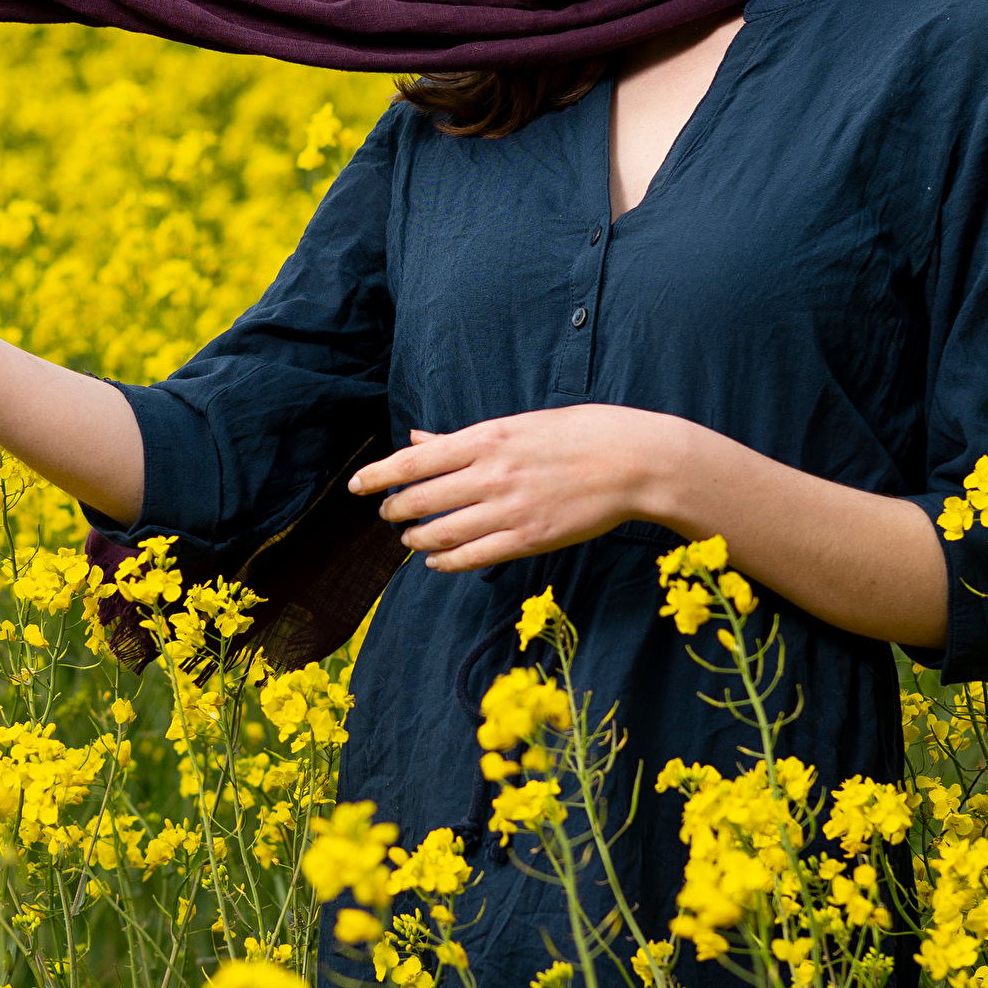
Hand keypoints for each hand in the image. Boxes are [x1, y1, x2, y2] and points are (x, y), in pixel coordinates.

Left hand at [345, 406, 688, 573]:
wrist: (631, 461)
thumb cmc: (576, 434)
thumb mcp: (516, 425)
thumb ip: (463, 439)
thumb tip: (419, 439)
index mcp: (487, 439)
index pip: (414, 460)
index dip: (378, 475)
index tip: (356, 485)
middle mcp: (491, 474)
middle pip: (422, 500)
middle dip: (395, 511)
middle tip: (386, 514)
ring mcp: (509, 509)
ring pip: (442, 533)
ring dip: (417, 539)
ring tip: (409, 540)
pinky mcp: (529, 538)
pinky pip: (474, 557)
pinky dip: (447, 561)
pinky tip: (437, 561)